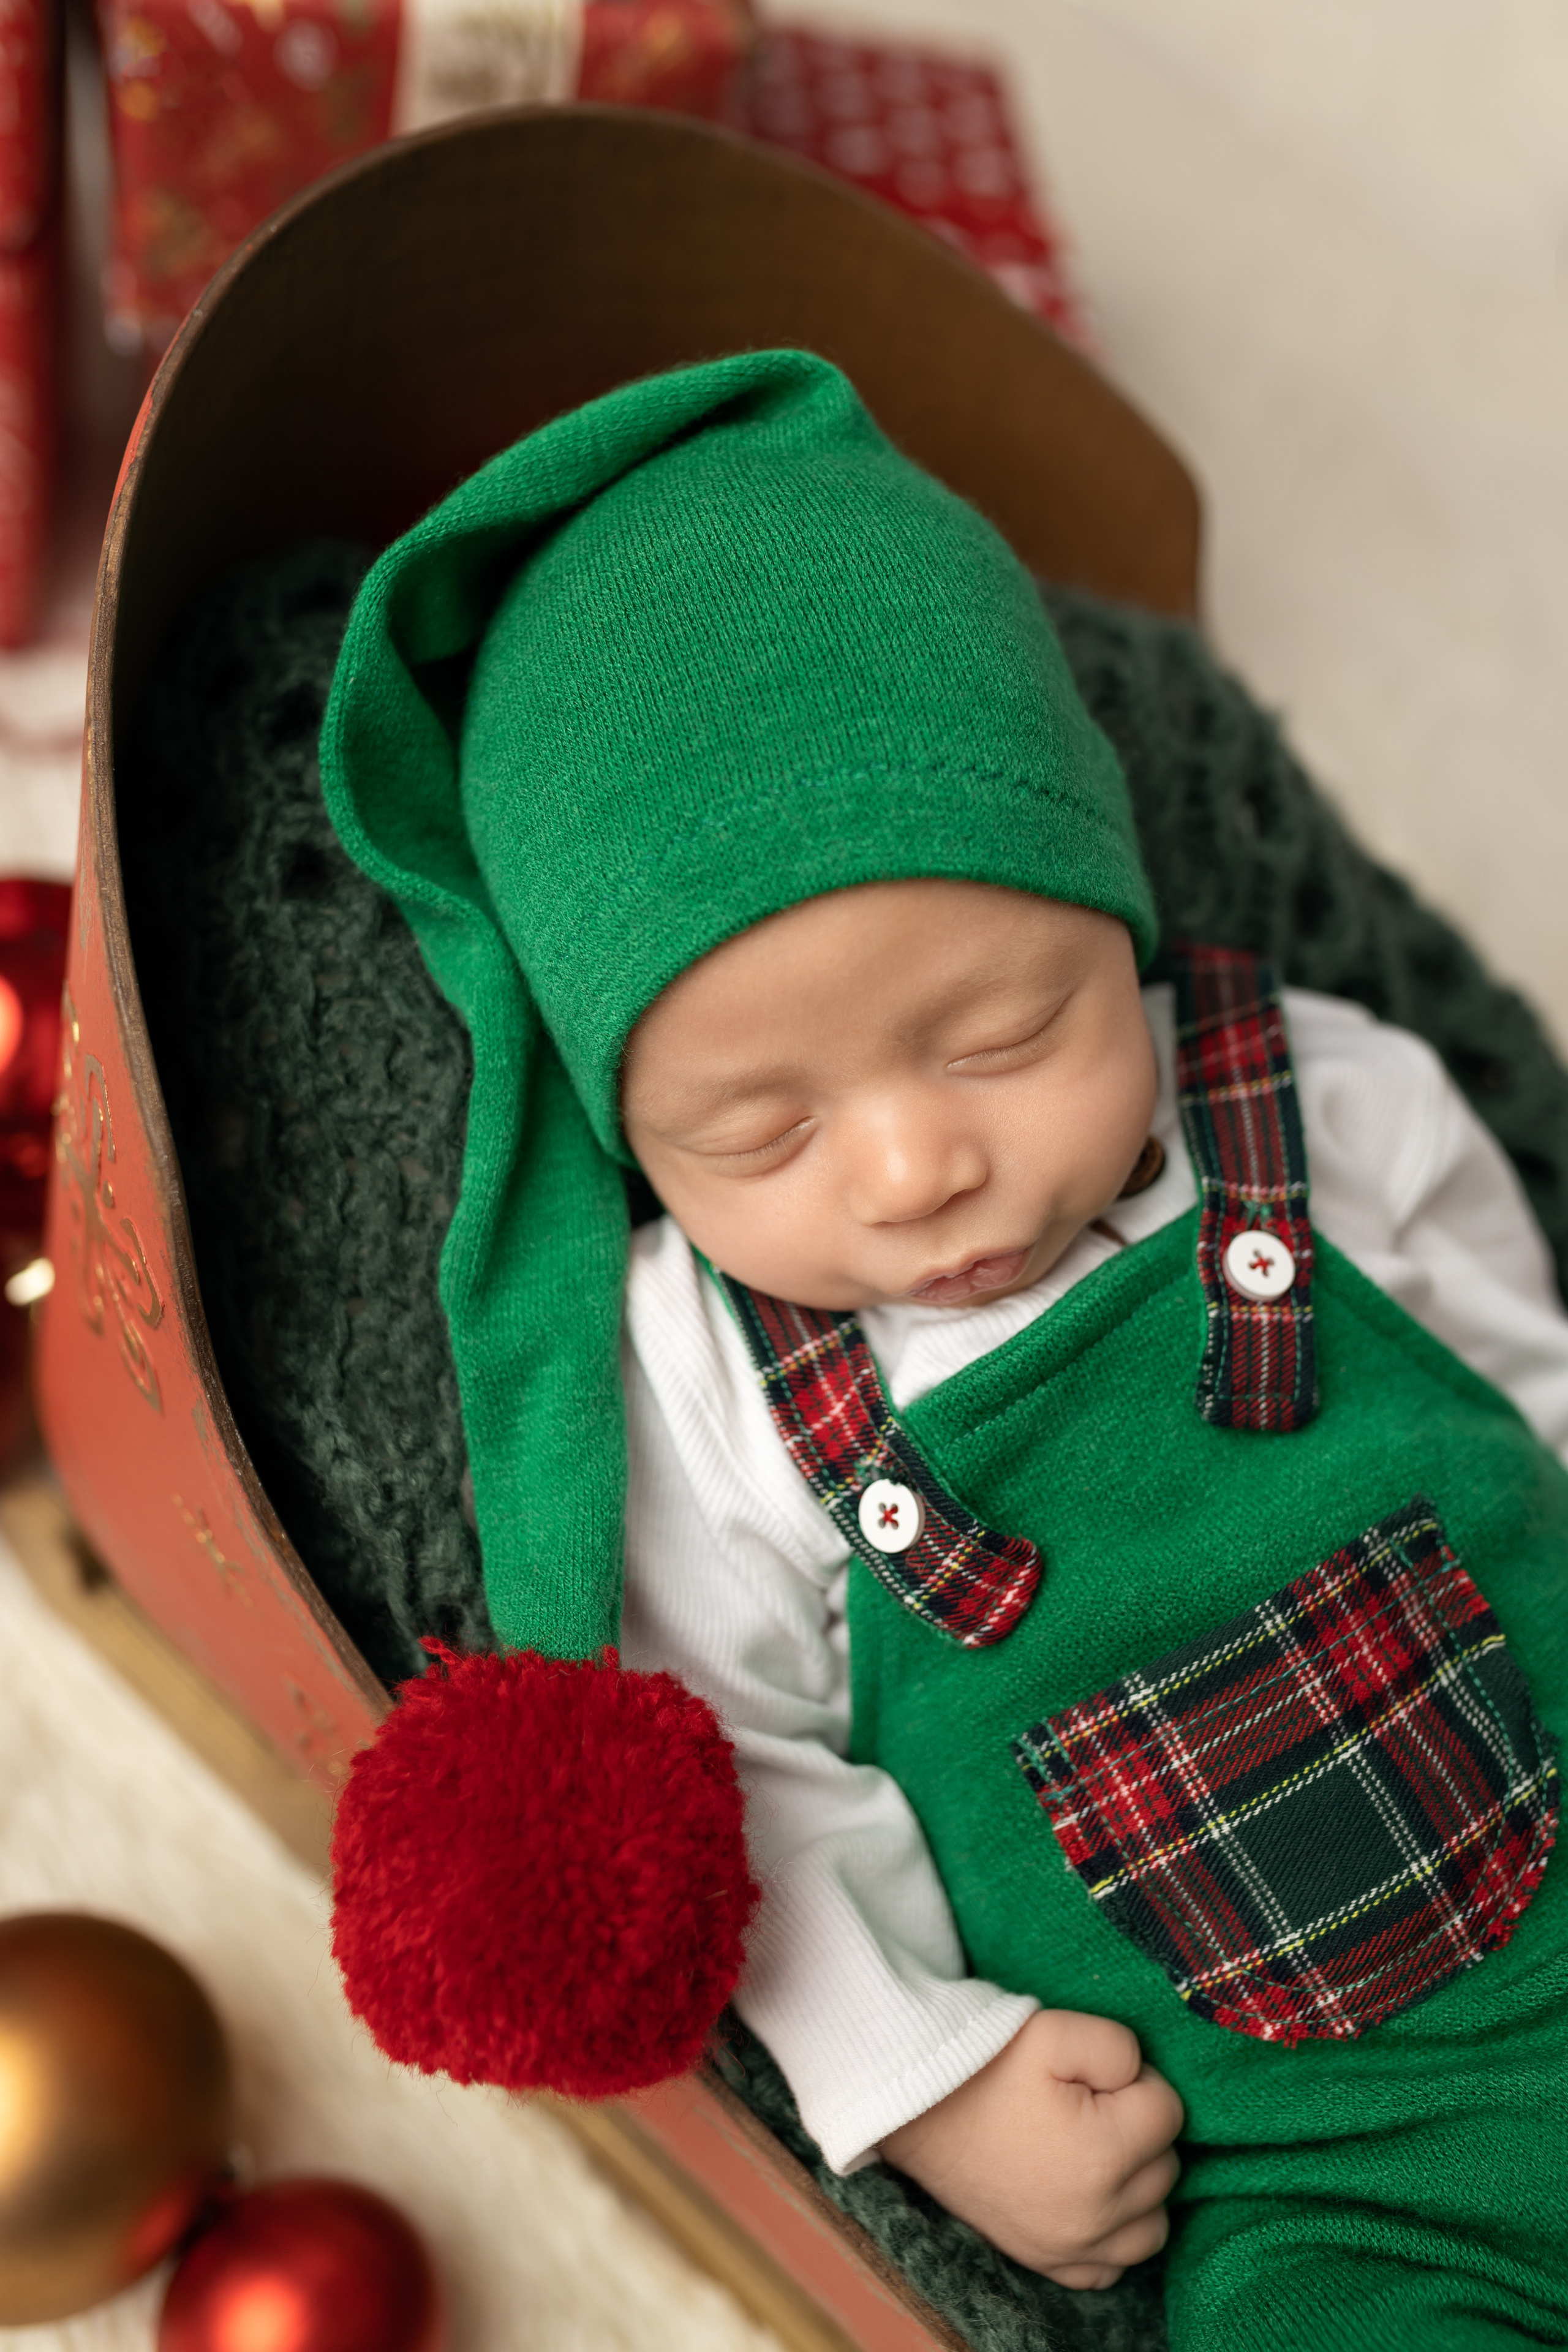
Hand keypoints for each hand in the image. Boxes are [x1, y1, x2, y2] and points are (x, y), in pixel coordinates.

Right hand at [878, 2010, 1182, 2288]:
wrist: (917, 2109)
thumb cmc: (985, 2066)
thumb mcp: (1053, 2031)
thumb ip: (1119, 2047)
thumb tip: (1140, 2078)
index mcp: (1104, 2157)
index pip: (1169, 2112)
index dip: (1137, 2081)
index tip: (1095, 2075)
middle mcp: (1096, 2217)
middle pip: (1165, 2167)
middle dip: (1138, 2130)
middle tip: (1089, 2103)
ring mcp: (1072, 2250)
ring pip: (1153, 2223)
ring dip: (1137, 2186)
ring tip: (1095, 2149)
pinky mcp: (1049, 2264)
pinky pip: (1115, 2266)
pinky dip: (1113, 2235)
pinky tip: (1088, 2196)